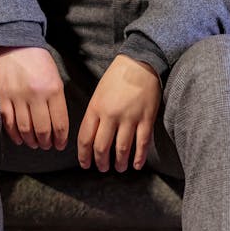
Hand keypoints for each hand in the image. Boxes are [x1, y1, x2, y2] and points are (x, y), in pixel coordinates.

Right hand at [0, 46, 68, 151]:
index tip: (60, 145)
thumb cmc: (39, 61)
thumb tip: (57, 125)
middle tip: (47, 146)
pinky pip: (8, 122)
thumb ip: (57, 100)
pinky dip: (14, 134)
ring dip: (31, 141)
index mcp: (53, 89)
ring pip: (25, 129)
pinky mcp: (3, 97)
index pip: (59, 122)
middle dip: (46, 142)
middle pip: (42, 129)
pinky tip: (19, 139)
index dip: (61, 139)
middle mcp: (36, 95)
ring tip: (35, 144)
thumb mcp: (55, 77)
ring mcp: (17, 96)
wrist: (15, 43)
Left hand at [77, 54, 161, 172]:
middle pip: (101, 147)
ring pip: (121, 149)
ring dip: (119, 162)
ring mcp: (129, 118)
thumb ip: (94, 113)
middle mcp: (110, 115)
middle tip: (102, 168)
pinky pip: (142, 144)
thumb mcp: (98, 93)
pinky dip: (139, 157)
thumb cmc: (117, 77)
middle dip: (100, 162)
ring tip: (118, 168)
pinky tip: (136, 165)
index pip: (85, 138)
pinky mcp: (146, 118)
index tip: (85, 164)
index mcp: (95, 108)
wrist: (140, 62)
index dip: (84, 155)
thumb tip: (92, 136)